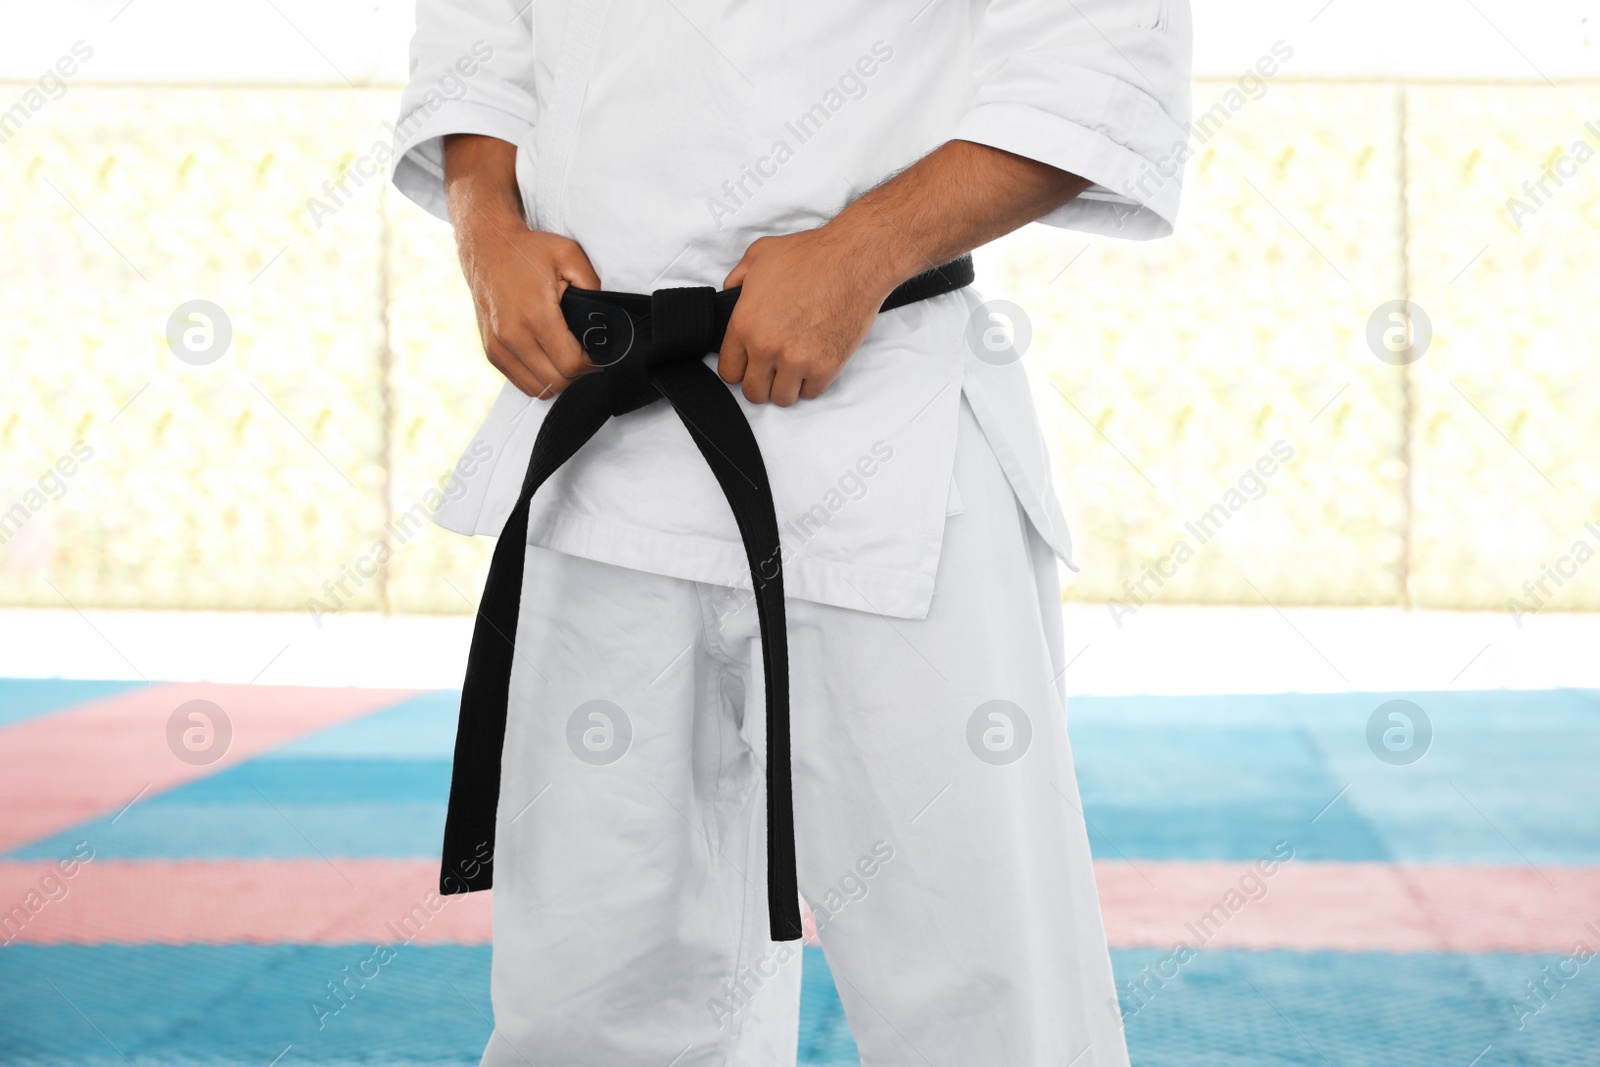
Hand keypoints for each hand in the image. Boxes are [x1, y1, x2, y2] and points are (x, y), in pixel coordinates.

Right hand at [455, 221, 601, 398]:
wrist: (487, 247)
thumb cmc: (528, 251)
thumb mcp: (569, 255)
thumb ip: (593, 287)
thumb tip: (607, 320)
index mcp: (534, 314)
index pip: (570, 364)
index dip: (591, 364)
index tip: (598, 353)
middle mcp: (512, 335)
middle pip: (557, 382)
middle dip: (578, 375)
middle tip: (587, 357)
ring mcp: (498, 346)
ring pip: (539, 389)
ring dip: (559, 380)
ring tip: (568, 358)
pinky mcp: (491, 352)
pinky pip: (522, 383)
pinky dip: (540, 379)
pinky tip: (549, 360)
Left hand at [718, 224, 897, 406]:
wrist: (854, 260)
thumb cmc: (810, 255)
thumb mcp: (758, 255)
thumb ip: (736, 278)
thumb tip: (730, 291)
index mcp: (745, 324)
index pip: (729, 372)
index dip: (738, 369)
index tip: (749, 364)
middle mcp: (767, 348)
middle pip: (753, 392)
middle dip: (761, 383)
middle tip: (772, 370)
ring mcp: (797, 361)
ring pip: (782, 399)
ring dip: (786, 386)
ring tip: (793, 369)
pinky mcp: (826, 368)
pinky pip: (811, 393)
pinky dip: (812, 382)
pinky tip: (814, 362)